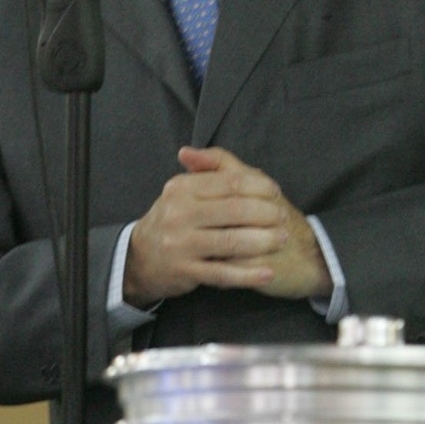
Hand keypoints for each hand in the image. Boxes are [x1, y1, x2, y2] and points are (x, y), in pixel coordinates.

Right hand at [124, 146, 329, 305]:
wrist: (140, 258)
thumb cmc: (173, 217)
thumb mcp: (183, 188)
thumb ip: (205, 166)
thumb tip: (195, 149)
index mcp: (182, 188)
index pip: (230, 182)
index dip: (259, 186)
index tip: (275, 191)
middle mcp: (179, 214)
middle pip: (234, 210)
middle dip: (266, 213)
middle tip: (284, 216)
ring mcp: (181, 245)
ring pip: (231, 242)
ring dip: (264, 241)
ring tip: (283, 239)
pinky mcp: (185, 272)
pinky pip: (223, 273)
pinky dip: (248, 274)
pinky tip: (268, 272)